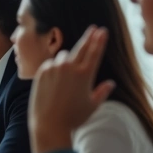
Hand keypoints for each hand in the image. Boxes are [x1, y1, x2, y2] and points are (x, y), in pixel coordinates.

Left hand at [29, 26, 113, 152]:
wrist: (48, 124)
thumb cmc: (73, 117)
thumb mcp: (92, 106)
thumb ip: (102, 92)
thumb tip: (111, 83)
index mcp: (85, 74)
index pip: (94, 52)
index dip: (99, 41)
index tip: (102, 31)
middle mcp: (70, 67)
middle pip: (81, 47)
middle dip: (89, 37)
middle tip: (93, 28)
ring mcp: (54, 68)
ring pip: (64, 56)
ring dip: (67, 59)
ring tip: (67, 75)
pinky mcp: (42, 71)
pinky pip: (51, 64)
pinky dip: (54, 67)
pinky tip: (55, 81)